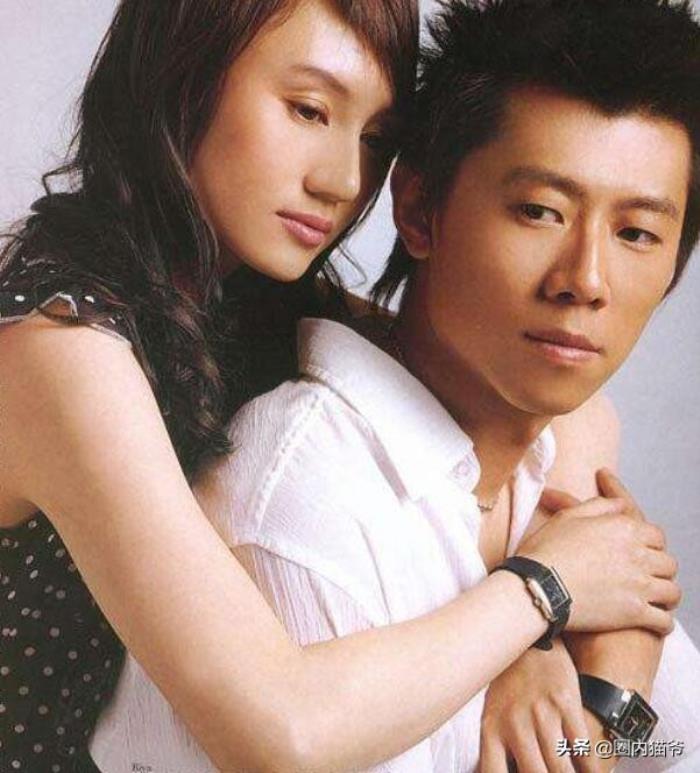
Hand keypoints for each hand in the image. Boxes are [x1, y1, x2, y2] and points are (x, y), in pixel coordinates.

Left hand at [479, 640, 600, 772]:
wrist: (526, 636)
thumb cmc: (508, 681)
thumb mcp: (492, 711)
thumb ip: (498, 746)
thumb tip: (504, 771)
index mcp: (491, 727)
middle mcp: (514, 723)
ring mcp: (542, 714)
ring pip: (562, 770)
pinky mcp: (566, 704)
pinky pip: (584, 750)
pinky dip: (591, 769)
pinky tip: (591, 771)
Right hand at [517, 470, 679, 634]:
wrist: (537, 586)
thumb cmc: (546, 551)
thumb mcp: (567, 518)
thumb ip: (598, 507)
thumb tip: (620, 504)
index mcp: (624, 529)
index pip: (655, 535)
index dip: (650, 542)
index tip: (643, 548)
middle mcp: (637, 555)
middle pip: (667, 563)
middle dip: (659, 568)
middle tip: (648, 573)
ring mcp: (638, 585)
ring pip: (670, 591)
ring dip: (664, 594)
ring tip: (655, 598)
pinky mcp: (635, 613)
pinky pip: (664, 621)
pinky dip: (663, 623)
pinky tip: (656, 623)